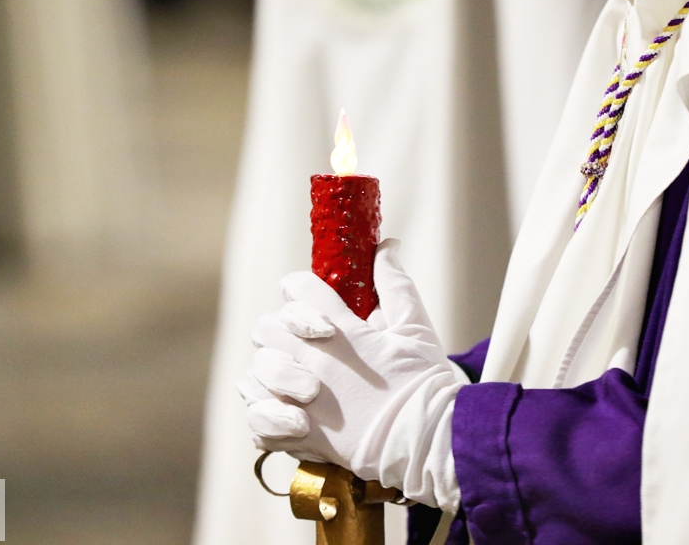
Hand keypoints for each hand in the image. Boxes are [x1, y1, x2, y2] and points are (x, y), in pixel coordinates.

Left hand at [237, 239, 467, 510]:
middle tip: (299, 339)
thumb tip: (384, 246)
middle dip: (279, 327)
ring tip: (290, 375)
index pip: (297, 289)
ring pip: (256, 372)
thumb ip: (395, 284)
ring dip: (269, 370)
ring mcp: (305, 402)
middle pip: (266, 328)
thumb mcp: (416, 327)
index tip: (311, 298)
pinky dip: (264, 413)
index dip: (300, 288)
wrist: (432, 442)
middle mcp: (317, 363)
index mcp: (343, 332)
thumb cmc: (426, 384)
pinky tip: (282, 408)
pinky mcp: (302, 437)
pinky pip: (258, 420)